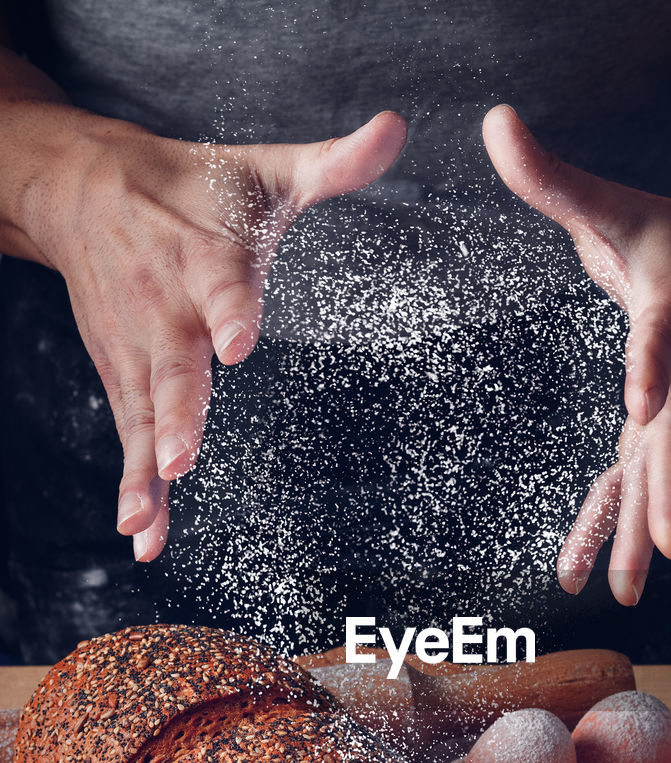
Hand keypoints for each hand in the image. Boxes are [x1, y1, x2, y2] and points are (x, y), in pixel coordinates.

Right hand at [23, 109, 406, 559]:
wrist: (83, 188)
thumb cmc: (191, 187)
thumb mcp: (260, 171)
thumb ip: (332, 164)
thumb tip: (397, 130)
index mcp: (203, 256)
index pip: (219, 285)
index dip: (229, 311)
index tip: (238, 342)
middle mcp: (164, 309)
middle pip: (170, 366)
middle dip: (176, 412)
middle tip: (183, 457)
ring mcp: (138, 351)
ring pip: (142, 415)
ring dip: (147, 467)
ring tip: (147, 516)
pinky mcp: (123, 379)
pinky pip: (129, 439)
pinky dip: (134, 487)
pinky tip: (142, 534)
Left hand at [482, 104, 670, 604]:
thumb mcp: (618, 205)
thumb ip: (553, 176)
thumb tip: (493, 123)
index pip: (664, 341)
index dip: (653, 369)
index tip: (642, 404)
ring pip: (669, 480)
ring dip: (648, 537)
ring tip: (628, 591)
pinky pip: (648, 489)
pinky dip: (626, 532)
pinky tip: (605, 579)